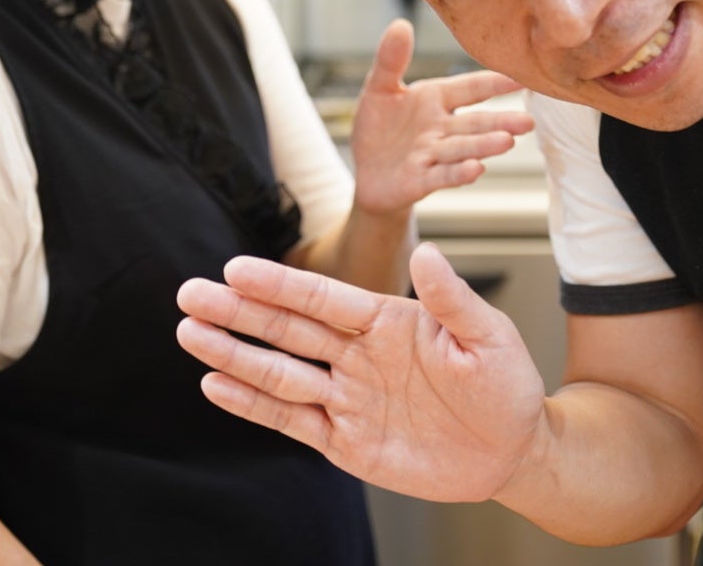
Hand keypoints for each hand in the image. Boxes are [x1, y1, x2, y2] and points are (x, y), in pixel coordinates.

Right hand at [175, 244, 547, 502]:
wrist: (513, 449)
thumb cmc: (505, 385)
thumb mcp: (487, 336)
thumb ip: (451, 299)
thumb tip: (425, 252)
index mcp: (387, 321)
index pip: (323, 299)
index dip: (280, 286)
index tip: (236, 269)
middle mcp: (358, 354)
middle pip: (287, 330)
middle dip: (238, 312)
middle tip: (190, 294)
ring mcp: (348, 397)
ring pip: (280, 372)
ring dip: (234, 354)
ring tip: (189, 333)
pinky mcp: (346, 442)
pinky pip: (291, 419)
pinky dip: (253, 404)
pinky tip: (216, 386)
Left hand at [350, 19, 534, 214]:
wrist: (367, 174)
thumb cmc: (378, 127)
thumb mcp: (379, 88)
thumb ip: (391, 60)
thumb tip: (400, 24)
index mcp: (436, 99)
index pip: (471, 88)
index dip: (495, 82)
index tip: (523, 76)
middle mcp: (442, 127)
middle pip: (475, 123)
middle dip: (500, 122)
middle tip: (528, 121)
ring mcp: (433, 155)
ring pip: (462, 148)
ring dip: (484, 146)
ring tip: (507, 142)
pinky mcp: (420, 180)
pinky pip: (441, 175)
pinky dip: (458, 173)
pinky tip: (476, 169)